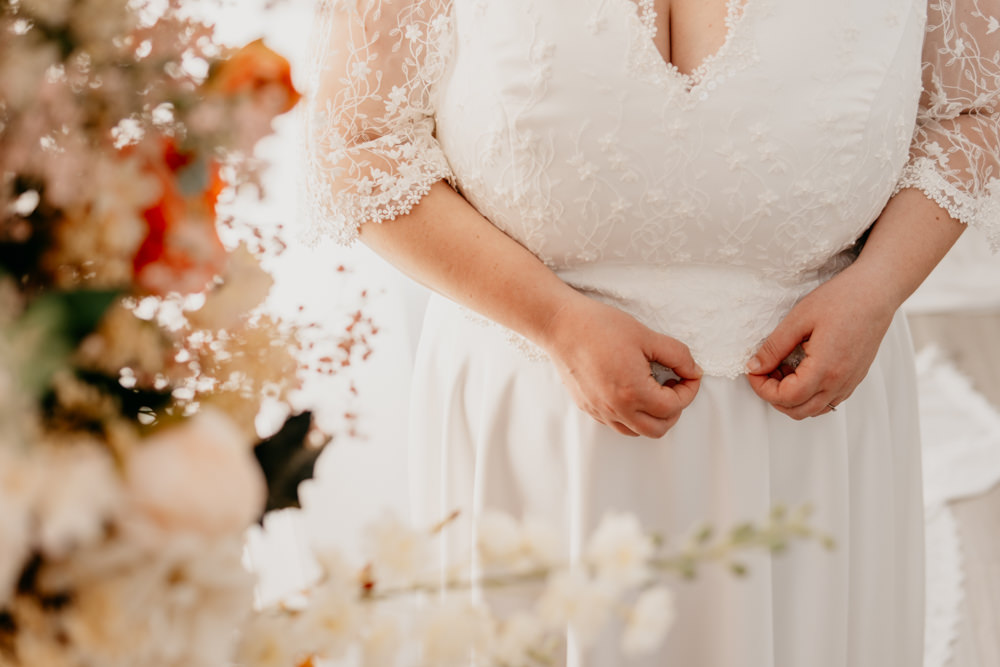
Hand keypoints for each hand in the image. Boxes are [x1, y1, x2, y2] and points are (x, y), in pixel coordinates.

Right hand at [540, 294, 701, 437]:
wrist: (562, 326)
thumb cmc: (601, 327)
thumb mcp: (646, 336)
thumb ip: (677, 355)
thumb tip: (694, 371)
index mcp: (634, 392)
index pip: (674, 407)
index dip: (689, 391)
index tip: (689, 375)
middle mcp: (616, 408)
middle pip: (659, 428)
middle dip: (674, 409)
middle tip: (672, 386)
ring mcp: (600, 411)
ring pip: (637, 431)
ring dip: (652, 416)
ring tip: (652, 390)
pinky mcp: (588, 408)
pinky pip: (616, 424)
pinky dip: (631, 415)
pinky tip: (631, 391)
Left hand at [745, 264, 898, 418]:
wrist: (877, 292)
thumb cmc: (842, 299)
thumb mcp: (798, 319)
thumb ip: (774, 347)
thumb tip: (754, 367)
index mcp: (824, 369)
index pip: (785, 397)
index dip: (762, 388)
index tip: (753, 371)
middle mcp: (839, 382)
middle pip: (798, 410)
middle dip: (773, 396)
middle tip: (763, 372)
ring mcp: (850, 382)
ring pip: (814, 409)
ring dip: (791, 397)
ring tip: (782, 369)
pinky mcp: (855, 378)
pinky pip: (828, 400)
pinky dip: (809, 394)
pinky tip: (801, 370)